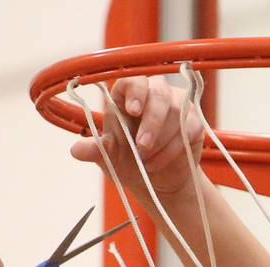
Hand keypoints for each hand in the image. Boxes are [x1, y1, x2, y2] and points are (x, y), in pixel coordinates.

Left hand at [70, 76, 205, 197]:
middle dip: (151, 121)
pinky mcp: (193, 121)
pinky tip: (162, 161)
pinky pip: (190, 127)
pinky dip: (175, 149)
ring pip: (176, 111)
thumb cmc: (130, 163)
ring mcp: (176, 105)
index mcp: (127, 95)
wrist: (157, 183)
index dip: (135, 91)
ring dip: (161, 140)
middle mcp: (153, 94)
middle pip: (158, 92)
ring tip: (148, 161)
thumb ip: (96, 150)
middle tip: (142, 146)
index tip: (133, 110)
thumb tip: (76, 150)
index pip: (133, 79)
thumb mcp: (110, 158)